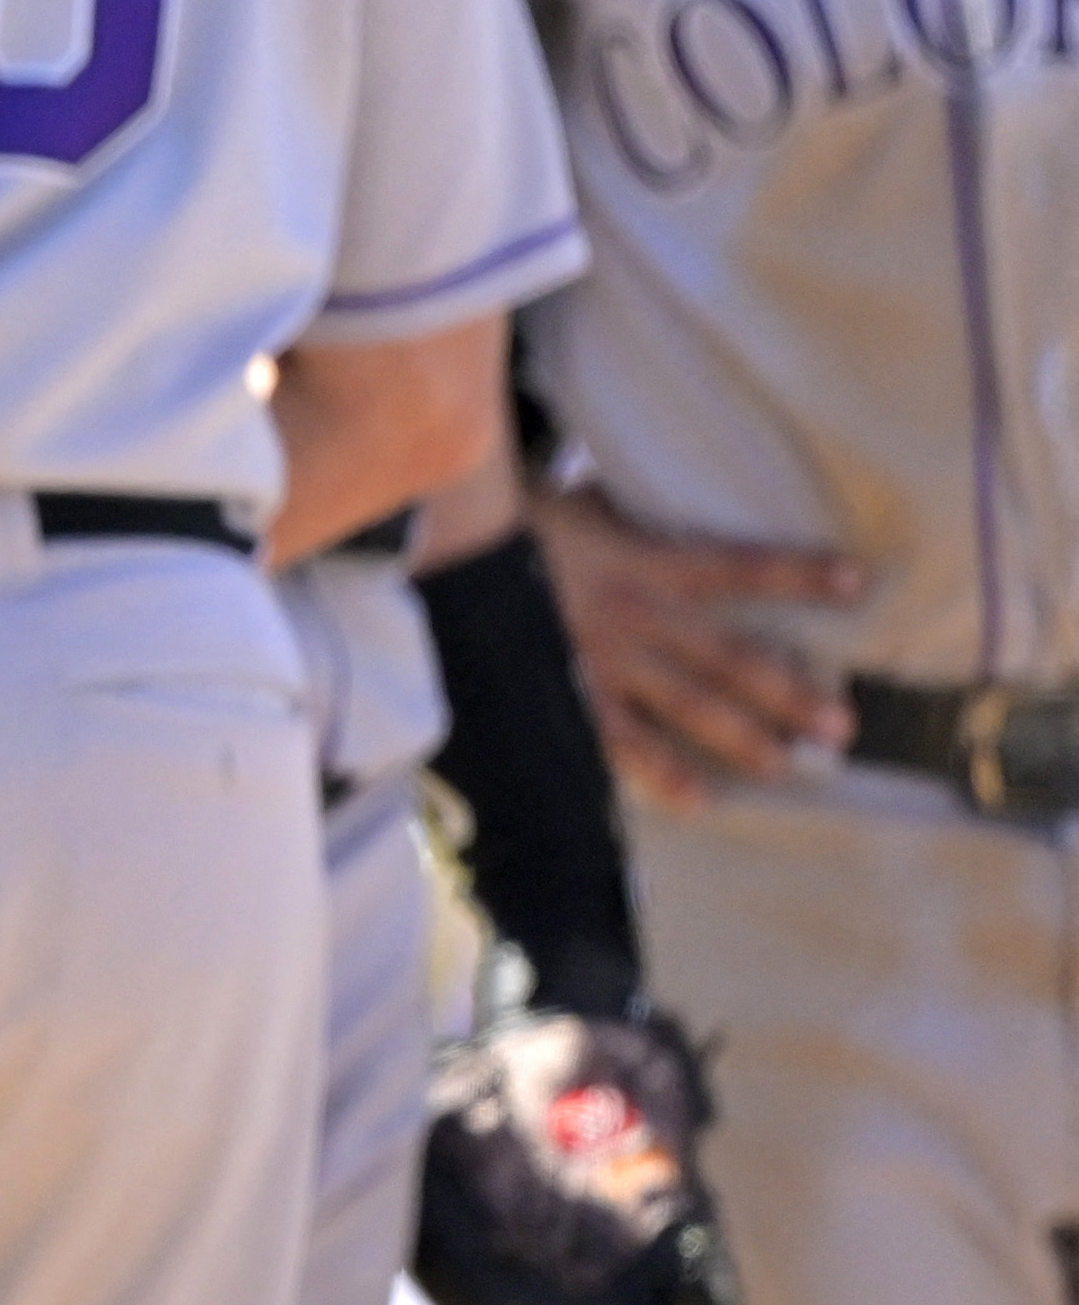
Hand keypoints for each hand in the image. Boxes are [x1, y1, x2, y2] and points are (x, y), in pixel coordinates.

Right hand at [522, 482, 862, 805]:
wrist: (448, 550)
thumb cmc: (515, 522)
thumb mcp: (581, 503)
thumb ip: (628, 519)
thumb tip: (667, 504)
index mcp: (644, 561)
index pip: (738, 566)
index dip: (799, 573)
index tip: (857, 580)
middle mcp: (637, 615)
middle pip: (730, 656)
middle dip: (788, 691)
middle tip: (841, 726)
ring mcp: (604, 660)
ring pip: (687, 704)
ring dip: (742, 738)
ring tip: (786, 766)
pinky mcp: (567, 691)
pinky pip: (620, 740)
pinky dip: (659, 772)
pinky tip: (696, 800)